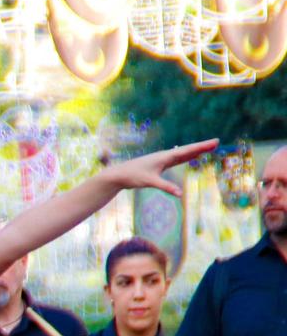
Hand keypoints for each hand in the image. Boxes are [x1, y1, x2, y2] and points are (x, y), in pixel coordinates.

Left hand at [100, 139, 217, 196]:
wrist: (119, 174)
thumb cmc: (133, 176)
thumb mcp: (150, 182)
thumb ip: (166, 187)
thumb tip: (179, 194)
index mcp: (165, 157)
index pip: (187, 150)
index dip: (202, 146)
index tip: (215, 141)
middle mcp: (165, 156)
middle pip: (187, 150)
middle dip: (202, 147)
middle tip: (216, 142)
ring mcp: (162, 160)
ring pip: (182, 154)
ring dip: (195, 151)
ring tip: (208, 148)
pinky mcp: (159, 165)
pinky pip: (177, 159)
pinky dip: (186, 157)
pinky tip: (191, 156)